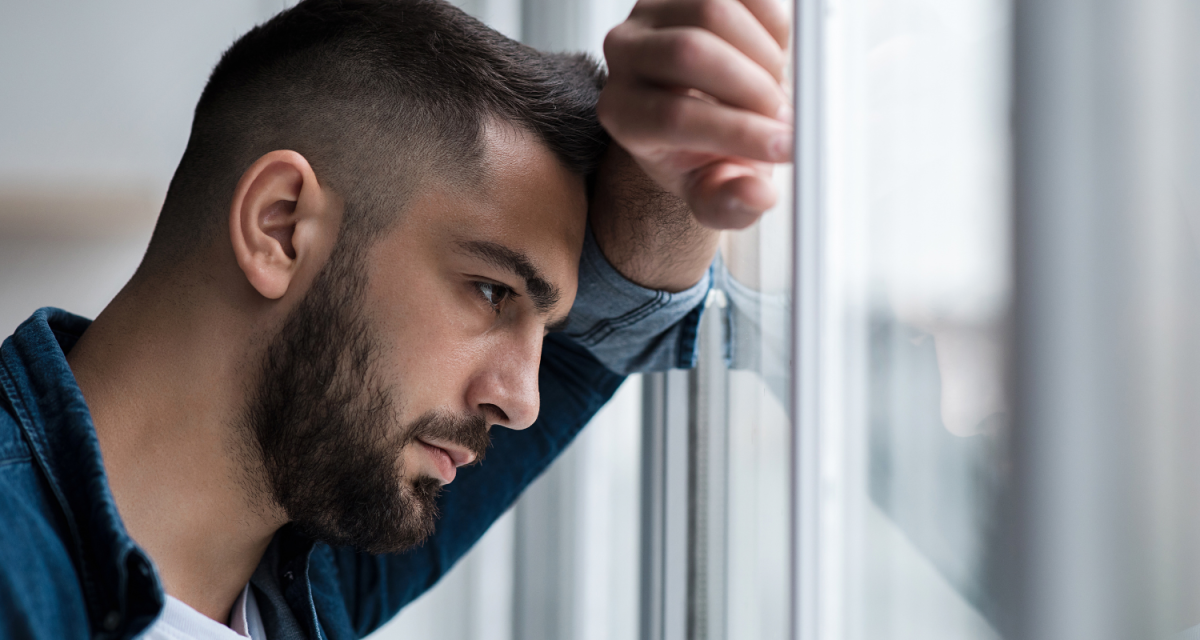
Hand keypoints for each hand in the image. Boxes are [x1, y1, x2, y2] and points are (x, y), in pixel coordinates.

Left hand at [598, 0, 791, 229]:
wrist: (705, 110)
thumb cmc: (704, 152)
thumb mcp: (715, 194)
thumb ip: (730, 205)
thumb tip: (753, 194)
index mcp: (623, 113)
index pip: (673, 117)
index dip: (738, 132)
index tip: (786, 146)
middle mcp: (624, 55)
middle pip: (691, 51)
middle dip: (754, 87)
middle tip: (786, 118)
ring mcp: (652, 12)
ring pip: (715, 10)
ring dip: (765, 54)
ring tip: (775, 90)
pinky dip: (771, 23)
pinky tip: (773, 56)